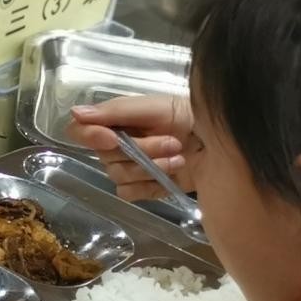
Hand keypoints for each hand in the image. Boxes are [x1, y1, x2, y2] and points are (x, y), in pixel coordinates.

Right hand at [68, 95, 194, 201]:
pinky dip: (150, 185)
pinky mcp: (145, 189)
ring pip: (118, 176)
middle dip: (141, 150)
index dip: (90, 137)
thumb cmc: (190, 116)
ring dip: (151, 167)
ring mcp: (131, 169)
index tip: (112, 139)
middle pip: (105, 157)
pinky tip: (172, 174)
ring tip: (179, 157)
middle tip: (172, 141)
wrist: (224, 142)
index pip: (80, 131)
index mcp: (116, 122)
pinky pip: (129, 194)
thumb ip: (115, 111)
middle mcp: (118, 145)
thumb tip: (75, 113)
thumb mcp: (154, 106)